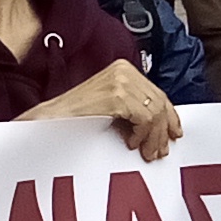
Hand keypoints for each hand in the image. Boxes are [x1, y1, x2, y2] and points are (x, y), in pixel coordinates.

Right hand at [23, 60, 182, 159]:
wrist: (48, 119)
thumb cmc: (72, 116)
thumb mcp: (108, 105)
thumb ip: (131, 106)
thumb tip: (159, 122)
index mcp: (122, 69)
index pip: (157, 92)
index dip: (169, 115)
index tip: (173, 132)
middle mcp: (123, 71)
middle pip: (160, 102)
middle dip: (163, 130)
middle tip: (159, 149)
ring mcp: (120, 82)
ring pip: (156, 112)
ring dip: (153, 137)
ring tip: (146, 151)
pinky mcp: (117, 97)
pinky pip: (146, 119)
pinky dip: (143, 135)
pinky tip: (131, 143)